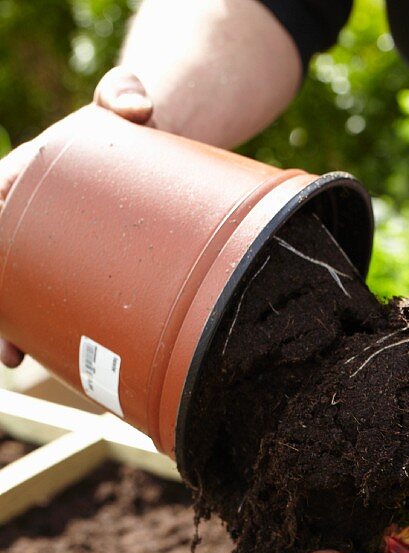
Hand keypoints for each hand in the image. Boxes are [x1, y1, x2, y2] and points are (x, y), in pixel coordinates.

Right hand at [0, 68, 152, 367]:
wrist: (147, 148)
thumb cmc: (127, 127)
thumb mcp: (123, 106)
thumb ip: (125, 93)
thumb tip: (134, 107)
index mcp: (21, 174)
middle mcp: (22, 214)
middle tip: (3, 335)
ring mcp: (42, 245)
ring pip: (11, 288)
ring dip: (5, 324)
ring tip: (12, 357)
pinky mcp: (63, 266)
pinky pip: (38, 299)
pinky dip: (32, 327)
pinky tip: (33, 355)